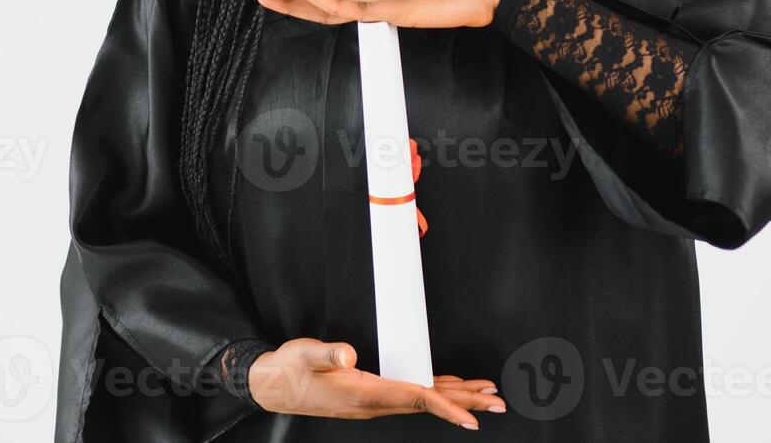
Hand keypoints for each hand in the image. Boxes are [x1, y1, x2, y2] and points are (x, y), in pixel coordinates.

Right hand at [248, 338, 506, 429]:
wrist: (272, 387)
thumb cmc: (289, 370)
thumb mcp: (305, 355)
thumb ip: (327, 353)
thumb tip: (348, 352)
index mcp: (363, 393)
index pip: (413, 398)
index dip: (445, 406)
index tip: (472, 418)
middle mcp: (374, 402)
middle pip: (428, 403)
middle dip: (465, 404)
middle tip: (498, 402)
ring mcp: (374, 401)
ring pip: (424, 401)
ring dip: (456, 398)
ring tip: (486, 395)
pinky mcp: (371, 394)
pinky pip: (412, 396)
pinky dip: (436, 392)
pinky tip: (451, 389)